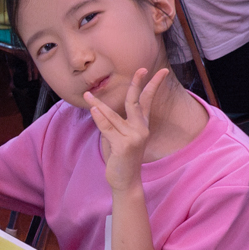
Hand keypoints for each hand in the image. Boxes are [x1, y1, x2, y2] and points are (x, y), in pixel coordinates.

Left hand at [87, 67, 169, 191]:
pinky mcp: (123, 146)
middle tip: (141, 69)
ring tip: (87, 95)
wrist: (126, 181)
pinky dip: (98, 119)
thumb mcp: (119, 137)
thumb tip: (99, 108)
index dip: (153, 85)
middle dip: (137, 84)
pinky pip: (107, 128)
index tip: (161, 71)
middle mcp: (140, 129)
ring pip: (113, 116)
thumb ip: (114, 122)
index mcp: (142, 125)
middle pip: (136, 101)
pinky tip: (93, 110)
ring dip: (98, 105)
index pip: (148, 101)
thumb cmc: (121, 158)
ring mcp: (133, 137)